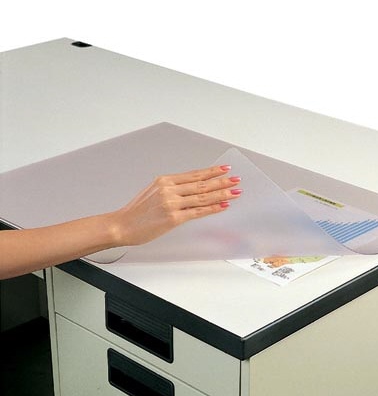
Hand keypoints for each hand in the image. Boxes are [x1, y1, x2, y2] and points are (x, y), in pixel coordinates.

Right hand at [109, 164, 241, 245]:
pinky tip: (223, 205)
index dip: (212, 172)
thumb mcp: (153, 191)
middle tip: (236, 179)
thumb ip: (171, 188)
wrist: (122, 225)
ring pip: (202, 197)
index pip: (194, 174)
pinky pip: (198, 212)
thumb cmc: (136, 211)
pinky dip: (212, 208)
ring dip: (221, 194)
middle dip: (222, 182)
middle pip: (202, 185)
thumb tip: (190, 188)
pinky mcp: (173, 218)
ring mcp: (172, 204)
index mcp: (165, 180)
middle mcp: (169, 189)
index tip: (225, 169)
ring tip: (235, 192)